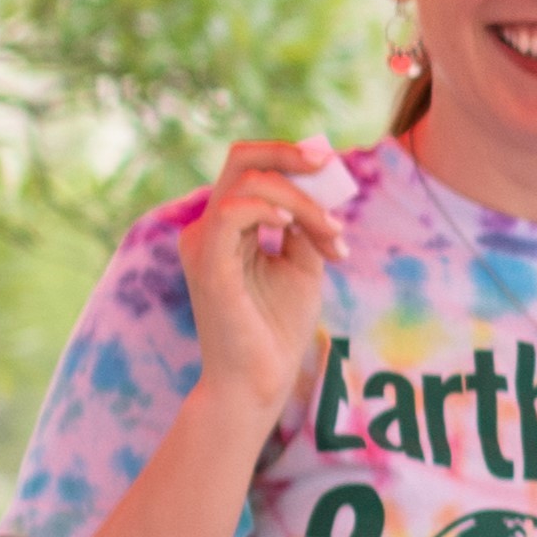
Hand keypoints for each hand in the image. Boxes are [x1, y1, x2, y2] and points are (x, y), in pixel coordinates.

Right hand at [174, 140, 352, 396]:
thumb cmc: (277, 328)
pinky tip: (297, 228)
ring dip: (302, 200)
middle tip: (330, 167)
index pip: (252, 169)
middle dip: (292, 155)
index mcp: (228, 226)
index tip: (333, 172)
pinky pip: (234, 211)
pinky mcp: (208, 263)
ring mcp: (204, 242)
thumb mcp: (302, 265)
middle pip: (242, 158)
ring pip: (248, 182)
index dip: (292, 158)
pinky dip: (272, 208)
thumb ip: (306, 225)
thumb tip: (321, 185)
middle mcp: (209, 227)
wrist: (260, 380)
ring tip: (332, 234)